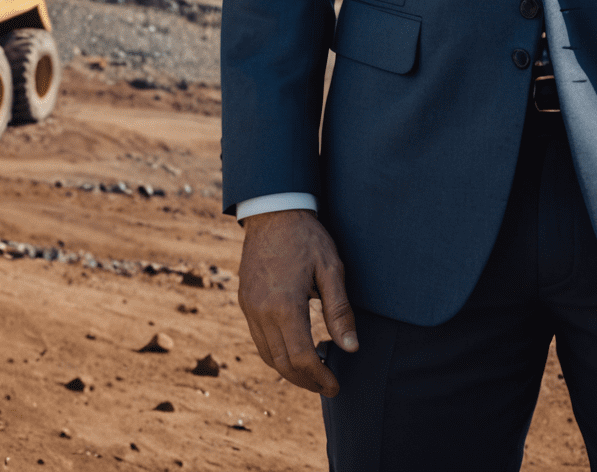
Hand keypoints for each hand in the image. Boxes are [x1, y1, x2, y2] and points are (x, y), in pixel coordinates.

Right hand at [237, 208, 357, 396]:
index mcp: (284, 305)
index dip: (320, 377)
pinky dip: (275, 354)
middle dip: (305, 381)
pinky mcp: (245, 302)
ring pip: (267, 355)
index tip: (335, 386)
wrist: (273, 211)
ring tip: (313, 373)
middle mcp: (261, 312)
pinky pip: (258, 339)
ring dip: (289, 371)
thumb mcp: (331, 268)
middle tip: (327, 386)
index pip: (302, 357)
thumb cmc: (307, 238)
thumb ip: (340, 310)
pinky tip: (293, 352)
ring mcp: (249, 308)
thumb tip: (351, 347)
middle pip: (282, 363)